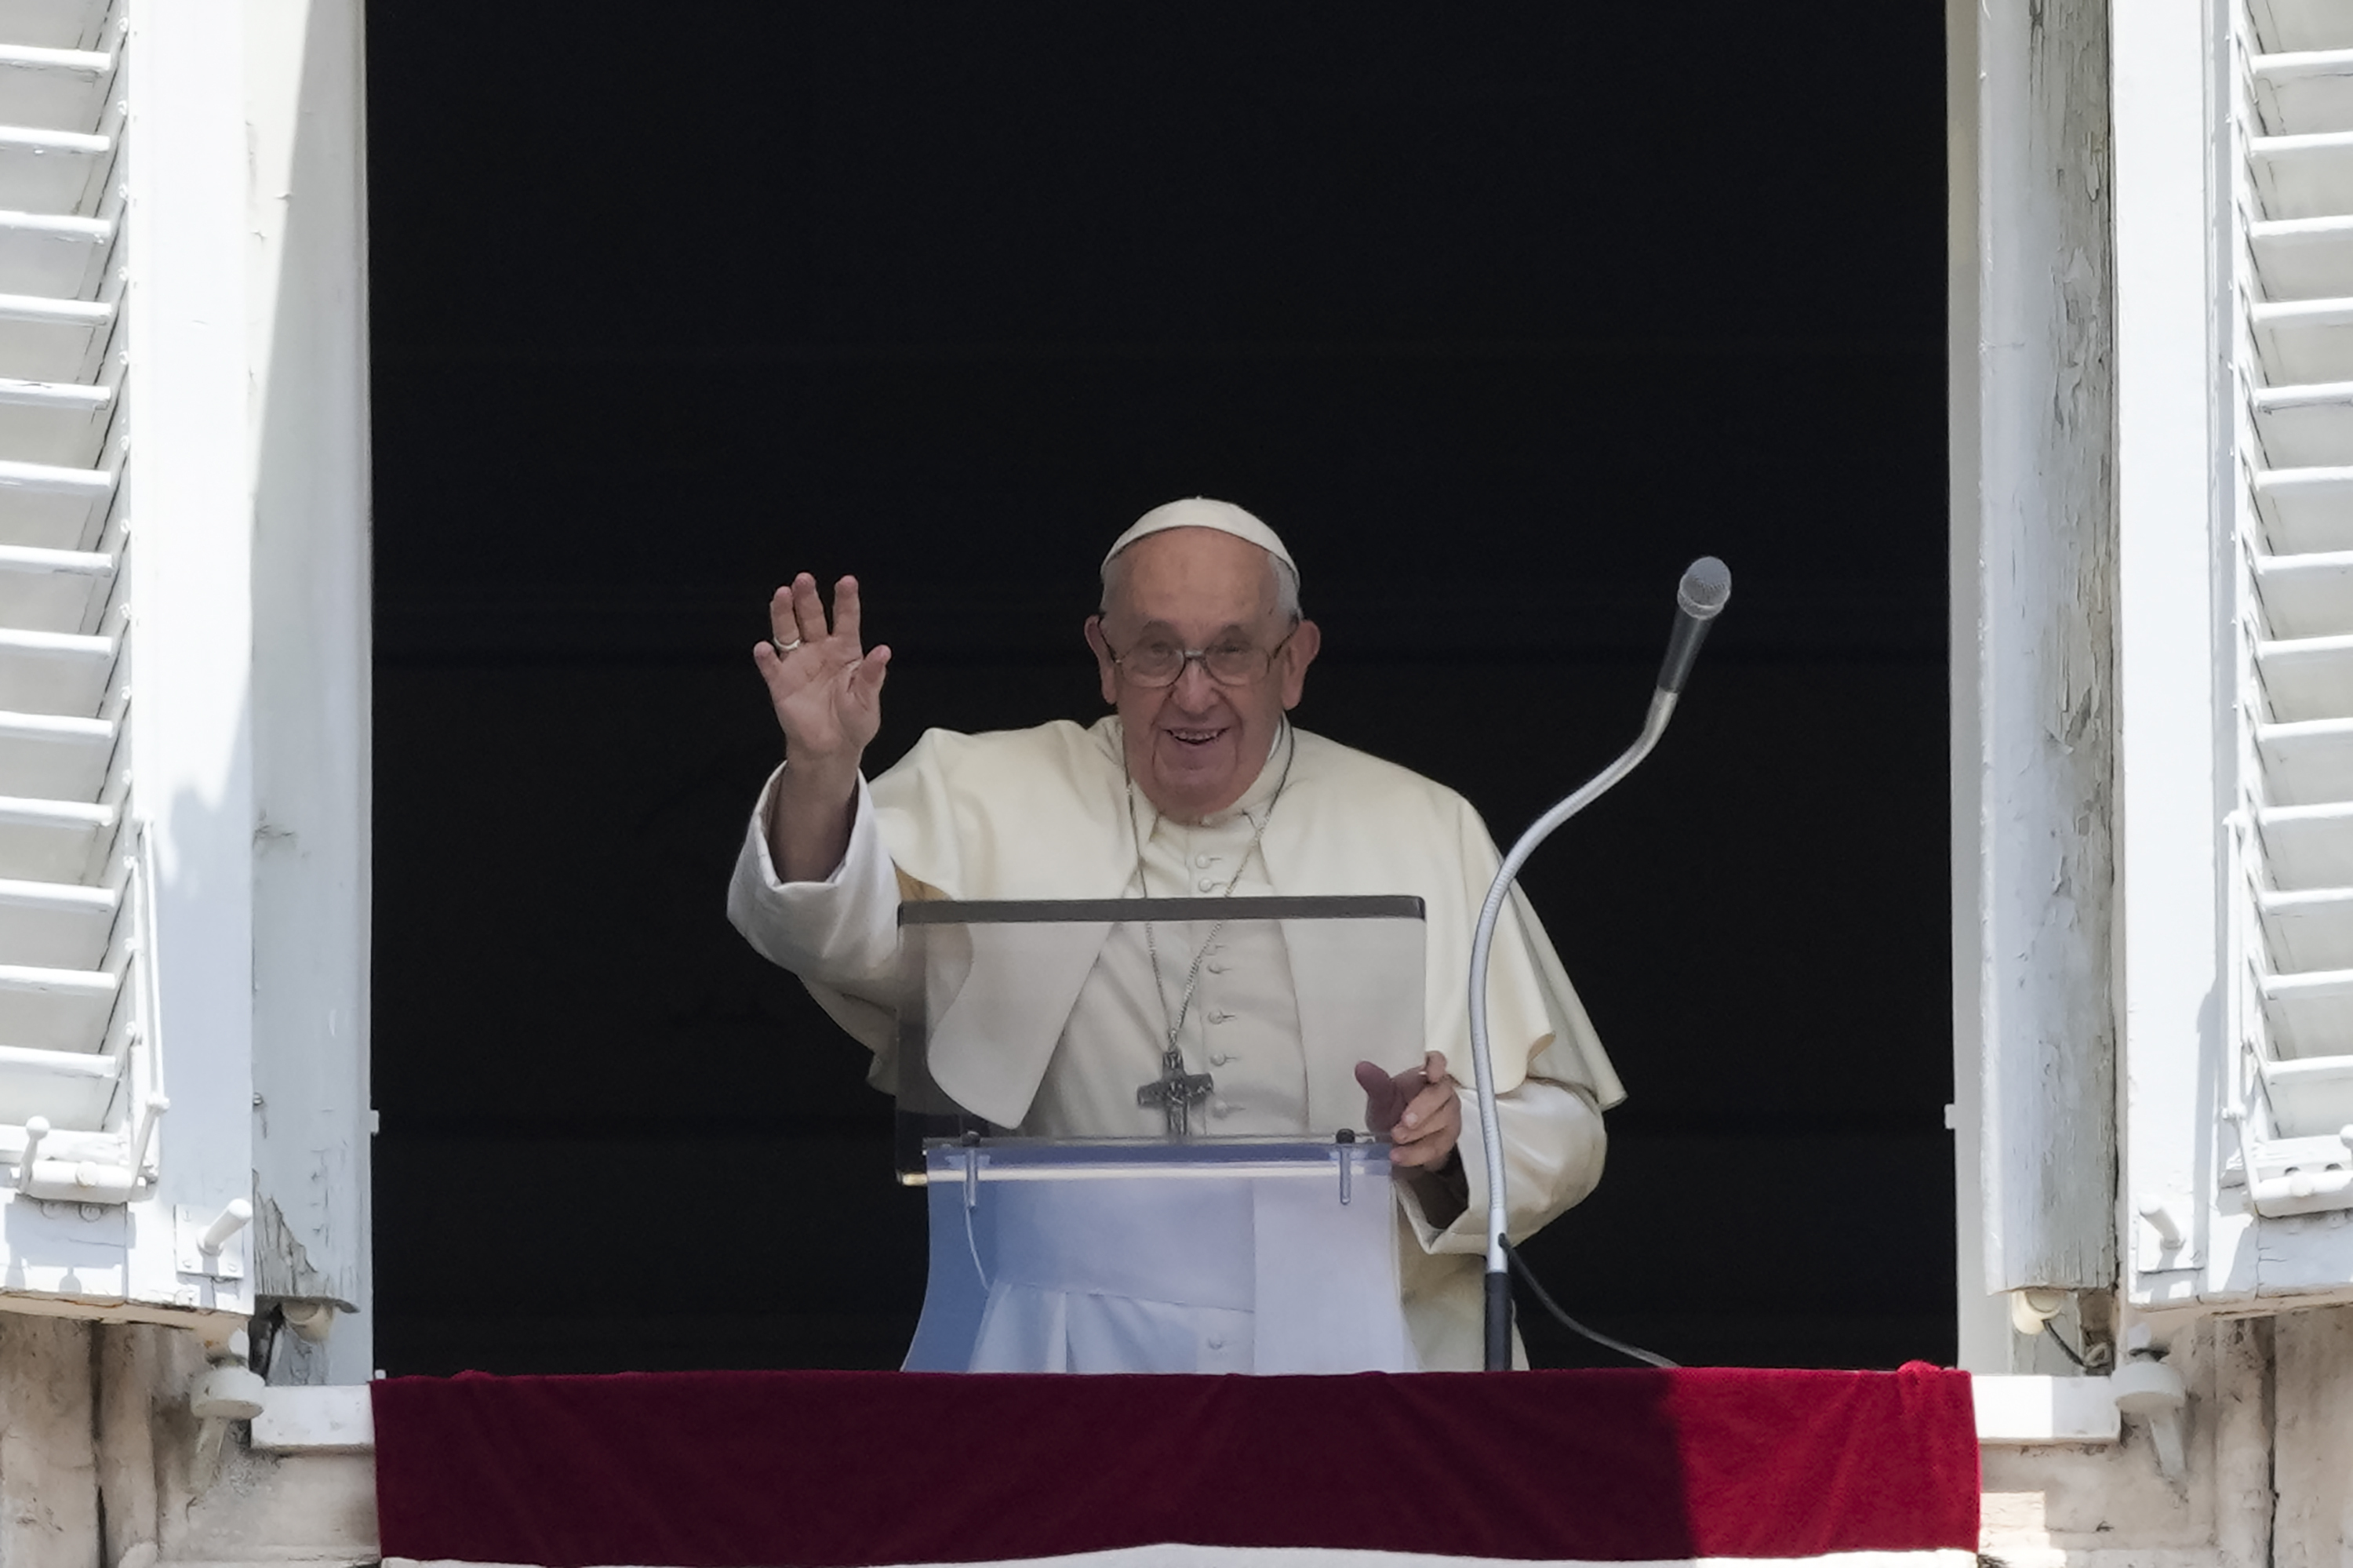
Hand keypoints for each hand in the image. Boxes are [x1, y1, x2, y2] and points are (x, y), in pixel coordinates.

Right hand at [753, 573, 889, 774]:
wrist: (831, 748)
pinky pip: (771, 667)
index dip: (846, 601)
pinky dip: (766, 657)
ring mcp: (798, 664)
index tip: (847, 581)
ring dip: (783, 614)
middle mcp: (820, 650)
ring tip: (782, 595)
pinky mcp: (780, 683)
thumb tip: (884, 651)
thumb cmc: (854, 721)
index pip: (846, 620)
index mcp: (846, 651)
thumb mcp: (868, 701)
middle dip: (807, 598)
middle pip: (812, 618)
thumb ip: (872, 676)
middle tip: (804, 579)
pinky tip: (764, 648)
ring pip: (788, 632)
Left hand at [1353, 1050, 1461, 1170]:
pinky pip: (1436, 1146)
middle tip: (1404, 1121)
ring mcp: (1448, 1115)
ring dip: (1417, 1134)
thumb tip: (1362, 1069)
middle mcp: (1441, 1092)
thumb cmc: (1394, 1111)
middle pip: (1440, 1094)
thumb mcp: (1381, 1098)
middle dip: (1422, 1109)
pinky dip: (1416, 1153)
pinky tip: (1400, 1155)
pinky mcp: (1448, 1139)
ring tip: (1396, 1139)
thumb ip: (1375, 1083)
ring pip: (1442, 1122)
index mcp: (1425, 1074)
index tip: (1430, 1074)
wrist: (1397, 1142)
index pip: (1437, 1061)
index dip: (1436, 1065)